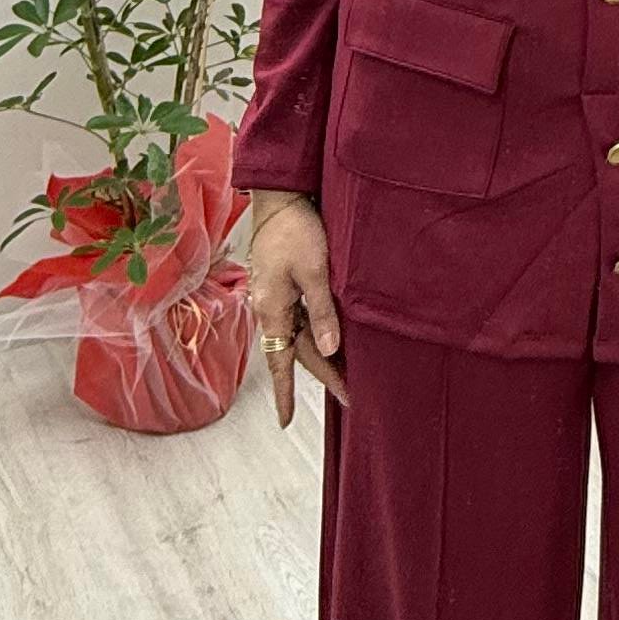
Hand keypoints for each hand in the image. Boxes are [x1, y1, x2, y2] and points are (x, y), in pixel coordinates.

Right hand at [247, 192, 344, 424]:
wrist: (279, 198)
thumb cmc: (295, 230)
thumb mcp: (314, 271)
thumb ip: (323, 312)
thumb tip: (329, 349)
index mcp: (273, 309)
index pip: (281, 362)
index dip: (284, 393)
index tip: (286, 421)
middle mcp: (269, 309)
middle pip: (294, 353)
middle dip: (320, 376)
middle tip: (349, 396)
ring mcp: (274, 298)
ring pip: (297, 338)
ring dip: (318, 358)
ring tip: (344, 374)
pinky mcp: (281, 287)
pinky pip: (298, 321)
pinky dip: (313, 336)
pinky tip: (328, 340)